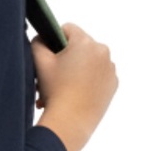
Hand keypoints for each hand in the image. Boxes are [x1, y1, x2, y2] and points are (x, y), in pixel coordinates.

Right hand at [31, 23, 117, 150]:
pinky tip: (74, 93)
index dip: (54, 39)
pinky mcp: (113, 85)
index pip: (68, 28)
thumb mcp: (39, 62)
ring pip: (88, 61)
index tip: (49, 56)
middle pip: (79, 46)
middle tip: (52, 75)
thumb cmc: (55, 90)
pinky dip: (86, 80)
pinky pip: (97, 75)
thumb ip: (37, 42)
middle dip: (65, 57)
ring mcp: (110, 69)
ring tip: (61, 87)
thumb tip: (42, 38)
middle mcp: (103, 52)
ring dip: (75, 69)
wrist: (71, 121)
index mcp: (86, 43)